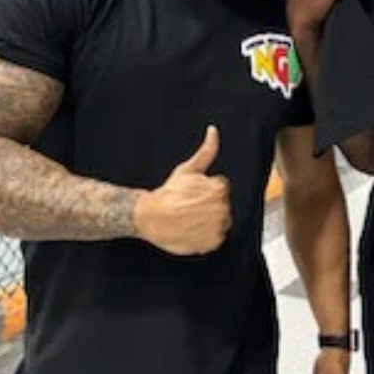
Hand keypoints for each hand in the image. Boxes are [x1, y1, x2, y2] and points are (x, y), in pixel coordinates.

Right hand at [134, 125, 230, 254]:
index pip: (221, 189)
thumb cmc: (168, 193)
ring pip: (220, 222)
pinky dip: (206, 236)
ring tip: (190, 218)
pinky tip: (192, 229)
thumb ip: (207, 151)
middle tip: (189, 206)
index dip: (205, 190)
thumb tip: (213, 131)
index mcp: (219, 189)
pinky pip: (216, 238)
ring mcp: (217, 227)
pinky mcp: (212, 243)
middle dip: (208, 204)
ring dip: (208, 220)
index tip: (192, 194)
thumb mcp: (187, 169)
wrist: (150, 217)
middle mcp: (222, 209)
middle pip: (222, 205)